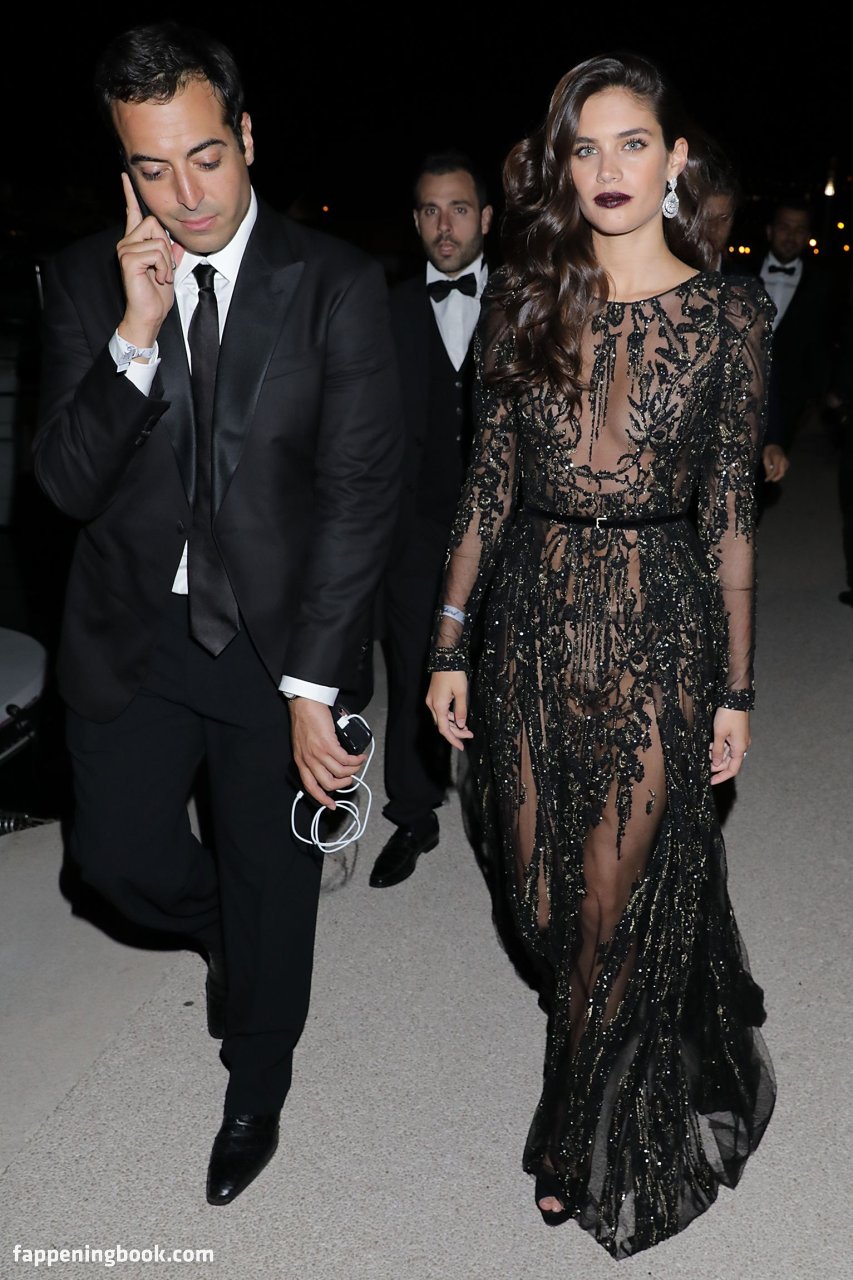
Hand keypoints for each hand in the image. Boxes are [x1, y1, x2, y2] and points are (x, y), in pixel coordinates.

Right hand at [115, 172, 182, 346]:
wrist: (149, 315)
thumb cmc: (156, 296)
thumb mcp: (169, 269)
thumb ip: (171, 252)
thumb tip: (178, 241)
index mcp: (135, 243)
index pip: (132, 213)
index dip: (130, 194)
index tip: (126, 175)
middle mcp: (126, 242)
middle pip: (155, 223)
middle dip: (168, 246)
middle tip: (164, 269)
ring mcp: (125, 249)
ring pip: (159, 239)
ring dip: (168, 261)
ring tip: (161, 277)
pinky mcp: (129, 258)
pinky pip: (157, 252)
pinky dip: (164, 267)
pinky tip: (158, 279)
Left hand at [287, 697, 367, 809]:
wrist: (305, 704)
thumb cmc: (305, 720)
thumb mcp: (303, 744)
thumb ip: (313, 756)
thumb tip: (329, 764)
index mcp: (301, 762)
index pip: (310, 787)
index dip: (322, 798)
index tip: (331, 805)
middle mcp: (308, 760)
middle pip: (328, 783)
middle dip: (343, 784)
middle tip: (350, 778)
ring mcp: (318, 753)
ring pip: (340, 772)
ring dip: (352, 771)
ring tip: (358, 764)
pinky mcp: (328, 745)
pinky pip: (345, 760)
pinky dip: (356, 760)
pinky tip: (360, 756)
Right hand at [426, 671, 473, 750]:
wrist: (445, 658)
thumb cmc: (454, 674)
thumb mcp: (462, 693)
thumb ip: (461, 710)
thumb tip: (461, 725)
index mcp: (438, 706)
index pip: (444, 729)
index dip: (453, 739)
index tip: (461, 746)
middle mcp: (432, 705)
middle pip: (442, 725)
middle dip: (456, 732)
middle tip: (469, 735)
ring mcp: (432, 700)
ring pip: (441, 718)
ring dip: (453, 724)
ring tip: (466, 728)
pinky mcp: (434, 696)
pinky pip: (441, 711)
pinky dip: (449, 716)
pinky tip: (458, 717)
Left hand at [709, 707, 750, 784]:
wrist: (735, 698)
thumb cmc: (728, 715)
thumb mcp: (719, 734)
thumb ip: (718, 751)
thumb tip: (716, 764)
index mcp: (740, 749)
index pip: (732, 770)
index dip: (721, 777)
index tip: (711, 781)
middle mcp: (741, 746)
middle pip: (729, 762)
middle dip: (716, 764)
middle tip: (703, 763)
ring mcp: (739, 739)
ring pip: (727, 753)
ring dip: (716, 754)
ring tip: (705, 752)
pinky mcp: (735, 733)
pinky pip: (726, 745)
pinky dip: (718, 746)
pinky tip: (709, 744)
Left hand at [762, 443, 788, 482]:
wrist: (774, 445)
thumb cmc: (768, 451)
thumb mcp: (765, 459)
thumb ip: (767, 468)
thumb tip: (768, 476)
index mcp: (778, 459)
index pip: (775, 471)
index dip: (770, 477)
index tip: (766, 480)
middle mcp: (784, 461)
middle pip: (781, 473)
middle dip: (776, 478)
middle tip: (770, 480)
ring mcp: (786, 462)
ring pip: (783, 472)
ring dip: (778, 476)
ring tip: (771, 476)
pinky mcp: (787, 463)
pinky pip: (784, 470)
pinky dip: (779, 472)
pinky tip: (775, 473)